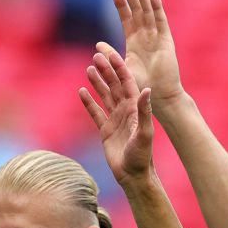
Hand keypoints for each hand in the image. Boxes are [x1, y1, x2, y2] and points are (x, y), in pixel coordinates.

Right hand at [79, 49, 154, 184]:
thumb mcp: (145, 132)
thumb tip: (147, 89)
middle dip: (106, 71)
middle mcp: (126, 111)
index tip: (111, 53)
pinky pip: (95, 113)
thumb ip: (145, 111)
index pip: (127, 82)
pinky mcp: (105, 130)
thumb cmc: (143, 155)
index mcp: (136, 108)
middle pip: (114, 86)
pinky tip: (81, 91)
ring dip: (98, 83)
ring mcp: (115, 119)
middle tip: (96, 55)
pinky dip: (88, 103)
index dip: (119, 67)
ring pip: (105, 96)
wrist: (133, 174)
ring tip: (89, 68)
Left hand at [97, 0, 183, 108]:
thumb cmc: (141, 86)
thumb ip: (111, 56)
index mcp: (134, 42)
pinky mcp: (167, 41)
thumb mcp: (122, 69)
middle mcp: (146, 36)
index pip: (127, 19)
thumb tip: (98, 45)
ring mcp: (157, 37)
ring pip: (148, 12)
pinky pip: (161, 21)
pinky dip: (157, 8)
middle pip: (137, 11)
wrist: (159, 95)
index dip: (121, 6)